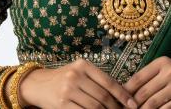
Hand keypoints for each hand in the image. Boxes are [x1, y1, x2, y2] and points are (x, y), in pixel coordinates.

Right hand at [18, 58, 139, 107]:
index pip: (109, 82)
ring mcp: (68, 90)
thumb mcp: (78, 72)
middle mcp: (75, 75)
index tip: (133, 104)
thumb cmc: (63, 79)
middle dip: (116, 108)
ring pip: (95, 107)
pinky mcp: (62, 103)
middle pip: (103, 96)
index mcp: (83, 65)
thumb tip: (122, 95)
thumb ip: (97, 80)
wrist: (37, 84)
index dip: (123, 95)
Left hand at [122, 56, 170, 108]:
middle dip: (133, 104)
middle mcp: (170, 72)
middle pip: (144, 92)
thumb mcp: (166, 70)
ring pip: (153, 102)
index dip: (126, 90)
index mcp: (161, 63)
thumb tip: (127, 91)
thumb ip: (149, 77)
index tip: (119, 99)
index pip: (138, 78)